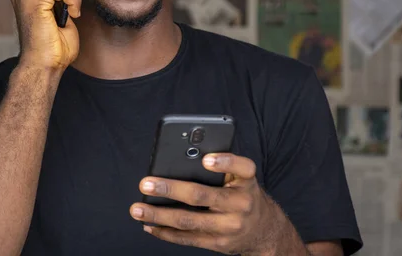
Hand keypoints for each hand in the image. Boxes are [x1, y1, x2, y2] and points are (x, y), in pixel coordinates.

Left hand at [129, 154, 279, 255]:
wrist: (264, 229)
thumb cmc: (242, 193)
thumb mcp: (240, 178)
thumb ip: (219, 167)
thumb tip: (178, 160)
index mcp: (247, 181)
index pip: (242, 168)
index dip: (225, 162)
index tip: (205, 159)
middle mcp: (241, 203)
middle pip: (202, 196)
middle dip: (170, 190)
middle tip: (146, 184)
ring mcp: (230, 226)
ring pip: (189, 220)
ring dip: (159, 215)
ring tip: (137, 209)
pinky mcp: (219, 244)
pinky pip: (188, 238)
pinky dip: (165, 232)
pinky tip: (149, 224)